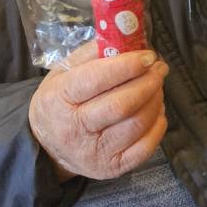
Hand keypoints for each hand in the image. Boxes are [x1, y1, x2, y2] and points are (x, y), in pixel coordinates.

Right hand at [29, 41, 167, 181]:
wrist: (48, 148)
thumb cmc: (61, 101)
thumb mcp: (64, 72)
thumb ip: (92, 53)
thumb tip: (126, 37)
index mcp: (59, 99)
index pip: (97, 79)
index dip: (128, 65)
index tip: (148, 55)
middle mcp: (75, 129)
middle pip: (122, 104)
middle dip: (149, 82)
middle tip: (159, 68)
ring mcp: (95, 152)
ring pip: (137, 123)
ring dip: (156, 99)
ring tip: (156, 85)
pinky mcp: (112, 168)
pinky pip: (146, 147)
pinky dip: (158, 124)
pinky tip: (155, 110)